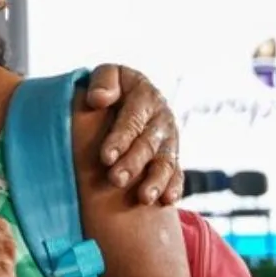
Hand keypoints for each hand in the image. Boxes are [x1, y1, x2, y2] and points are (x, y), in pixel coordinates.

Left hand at [85, 64, 182, 205]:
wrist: (129, 97)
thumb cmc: (110, 88)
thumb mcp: (107, 76)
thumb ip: (103, 82)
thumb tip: (98, 99)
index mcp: (144, 94)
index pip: (133, 118)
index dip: (120, 137)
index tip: (105, 157)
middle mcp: (160, 116)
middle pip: (148, 143)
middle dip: (133, 163)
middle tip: (115, 180)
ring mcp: (169, 138)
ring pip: (165, 161)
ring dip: (155, 180)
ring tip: (144, 197)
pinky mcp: (172, 155)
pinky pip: (177, 173)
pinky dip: (173, 187)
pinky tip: (167, 200)